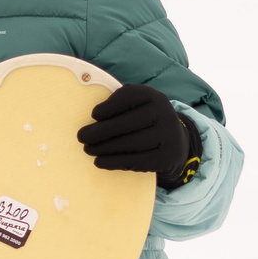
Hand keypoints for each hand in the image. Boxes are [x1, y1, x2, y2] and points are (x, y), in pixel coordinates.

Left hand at [78, 84, 200, 185]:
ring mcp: (168, 136)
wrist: (176, 143)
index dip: (110, 106)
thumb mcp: (137, 106)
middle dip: (101, 131)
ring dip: (104, 148)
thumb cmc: (145, 122)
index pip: (130, 96)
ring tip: (88, 149)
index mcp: (155, 97)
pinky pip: (136, 161)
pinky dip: (114, 162)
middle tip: (82, 137)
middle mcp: (165, 113)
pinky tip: (99, 161)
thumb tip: (94, 119)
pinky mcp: (166, 157)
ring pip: (130, 143)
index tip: (94, 115)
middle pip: (127, 122)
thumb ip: (119, 105)